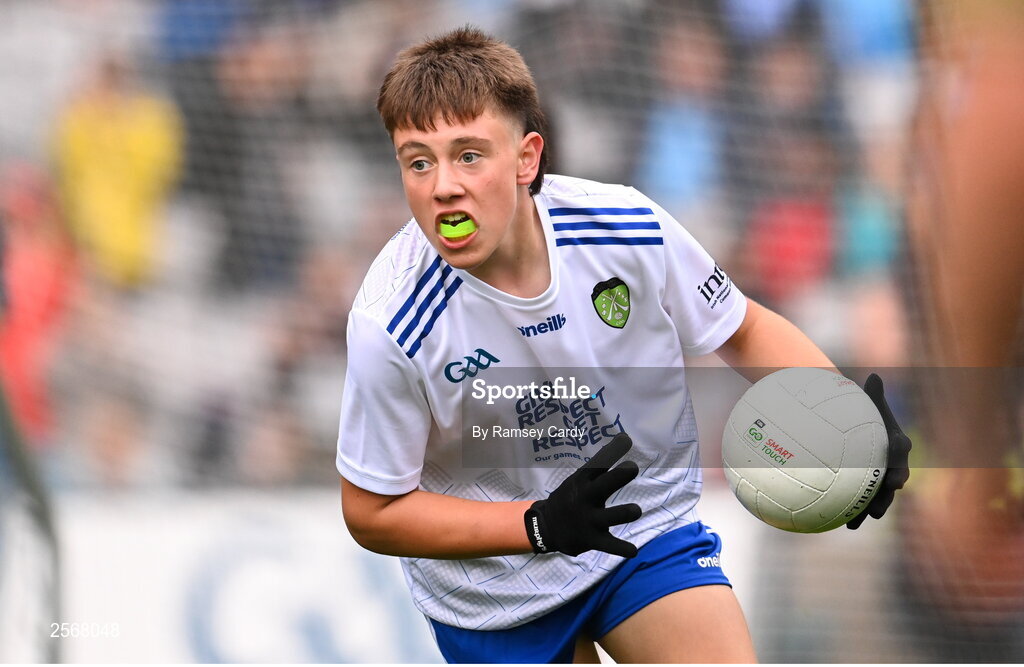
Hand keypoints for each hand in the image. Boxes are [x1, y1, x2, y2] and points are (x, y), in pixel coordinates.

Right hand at [525, 432, 642, 556]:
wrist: (545, 527)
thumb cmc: (571, 498)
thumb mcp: (580, 479)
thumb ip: (602, 464)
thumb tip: (624, 438)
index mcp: (582, 481)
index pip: (598, 463)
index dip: (612, 451)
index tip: (626, 439)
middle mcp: (585, 498)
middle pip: (603, 485)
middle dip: (618, 476)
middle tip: (632, 468)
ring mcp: (588, 519)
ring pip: (609, 516)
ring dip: (624, 513)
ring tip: (636, 510)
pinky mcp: (591, 539)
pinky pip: (608, 545)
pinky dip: (621, 548)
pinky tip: (633, 550)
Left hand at [847, 373, 911, 528]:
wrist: (862, 435)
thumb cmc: (866, 417)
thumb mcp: (870, 405)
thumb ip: (873, 394)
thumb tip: (874, 375)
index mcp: (896, 444)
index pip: (900, 446)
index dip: (899, 451)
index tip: (898, 447)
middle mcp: (894, 465)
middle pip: (896, 476)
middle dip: (893, 486)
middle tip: (890, 488)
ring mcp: (883, 480)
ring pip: (881, 497)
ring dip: (874, 508)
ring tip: (864, 520)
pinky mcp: (871, 491)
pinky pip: (865, 504)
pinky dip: (857, 515)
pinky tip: (845, 525)